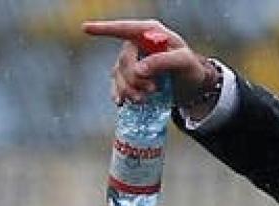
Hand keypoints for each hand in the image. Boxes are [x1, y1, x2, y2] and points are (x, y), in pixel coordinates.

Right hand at [82, 19, 214, 106]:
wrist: (193, 86)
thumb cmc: (191, 68)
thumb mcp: (184, 62)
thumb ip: (163, 62)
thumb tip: (138, 70)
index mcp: (150, 33)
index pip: (124, 29)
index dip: (104, 29)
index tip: (85, 29)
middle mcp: (137, 44)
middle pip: (124, 61)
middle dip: (134, 79)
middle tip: (152, 90)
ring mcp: (132, 60)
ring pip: (119, 75)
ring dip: (128, 90)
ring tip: (144, 100)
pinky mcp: (130, 76)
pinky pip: (117, 84)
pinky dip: (120, 94)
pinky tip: (122, 103)